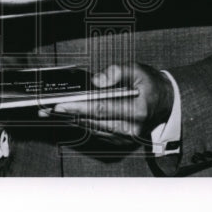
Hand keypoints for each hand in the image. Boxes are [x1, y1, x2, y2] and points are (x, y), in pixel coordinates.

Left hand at [48, 63, 173, 140]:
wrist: (166, 101)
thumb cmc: (150, 83)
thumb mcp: (136, 69)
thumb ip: (115, 72)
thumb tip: (95, 82)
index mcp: (137, 111)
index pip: (101, 109)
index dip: (78, 108)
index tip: (60, 105)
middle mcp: (131, 129)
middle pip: (93, 122)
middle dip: (68, 115)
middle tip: (46, 110)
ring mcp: (126, 138)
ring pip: (92, 129)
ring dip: (72, 120)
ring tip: (51, 113)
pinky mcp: (121, 142)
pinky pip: (97, 133)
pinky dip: (83, 124)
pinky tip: (69, 116)